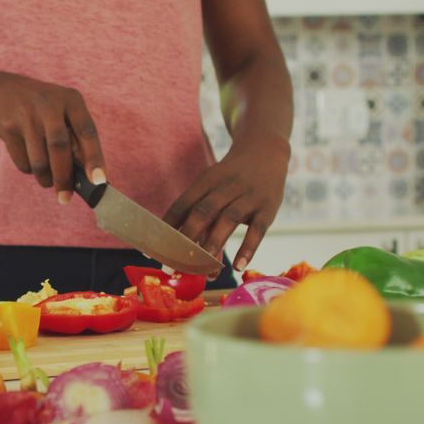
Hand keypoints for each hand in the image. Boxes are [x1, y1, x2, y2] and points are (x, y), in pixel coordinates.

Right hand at [0, 73, 105, 202]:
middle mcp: (49, 103)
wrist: (3, 91)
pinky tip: (30, 159)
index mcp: (71, 99)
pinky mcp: (7, 126)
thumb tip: (89, 178)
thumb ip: (77, 140)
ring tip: (48, 179)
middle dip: (64, 177)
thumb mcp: (64, 113)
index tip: (98, 181)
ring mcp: (26, 114)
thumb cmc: (45, 111)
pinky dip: (29, 170)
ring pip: (39, 160)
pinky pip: (22, 162)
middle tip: (65, 198)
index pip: (87, 131)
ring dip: (45, 178)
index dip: (94, 157)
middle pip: (59, 147)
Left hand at [163, 134, 289, 271]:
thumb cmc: (231, 178)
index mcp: (205, 181)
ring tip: (207, 271)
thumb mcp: (211, 185)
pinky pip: (257, 230)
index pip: (182, 205)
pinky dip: (247, 249)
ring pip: (228, 220)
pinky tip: (237, 266)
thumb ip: (197, 211)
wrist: (265, 151)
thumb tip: (177, 244)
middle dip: (188, 238)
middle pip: (203, 212)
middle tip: (177, 264)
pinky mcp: (268, 208)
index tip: (155, 250)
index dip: (167, 228)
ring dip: (215, 245)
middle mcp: (225, 187)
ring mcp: (248, 196)